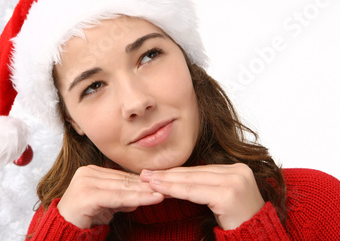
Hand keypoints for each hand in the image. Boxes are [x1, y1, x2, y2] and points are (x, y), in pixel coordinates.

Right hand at [57, 165, 163, 228]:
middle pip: (124, 180)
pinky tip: (152, 199)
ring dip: (145, 192)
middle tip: (168, 188)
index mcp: (91, 171)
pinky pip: (118, 197)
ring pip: (123, 188)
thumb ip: (122, 197)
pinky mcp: (87, 194)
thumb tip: (142, 195)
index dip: (142, 182)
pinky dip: (137, 198)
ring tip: (164, 194)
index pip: (122, 176)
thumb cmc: (84, 218)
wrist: (63, 229)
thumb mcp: (107, 205)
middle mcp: (87, 172)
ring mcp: (86, 181)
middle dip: (147, 186)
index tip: (161, 185)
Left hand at [140, 163, 264, 229]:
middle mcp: (238, 171)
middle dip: (168, 173)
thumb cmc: (238, 222)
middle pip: (195, 172)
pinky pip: (195, 191)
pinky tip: (160, 189)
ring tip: (147, 180)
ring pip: (192, 180)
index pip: (200, 170)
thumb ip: (206, 185)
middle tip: (145, 173)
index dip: (176, 171)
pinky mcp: (229, 194)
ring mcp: (235, 181)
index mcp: (237, 169)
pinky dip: (175, 190)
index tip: (156, 172)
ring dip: (167, 181)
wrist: (258, 239)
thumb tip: (177, 178)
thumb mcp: (222, 198)